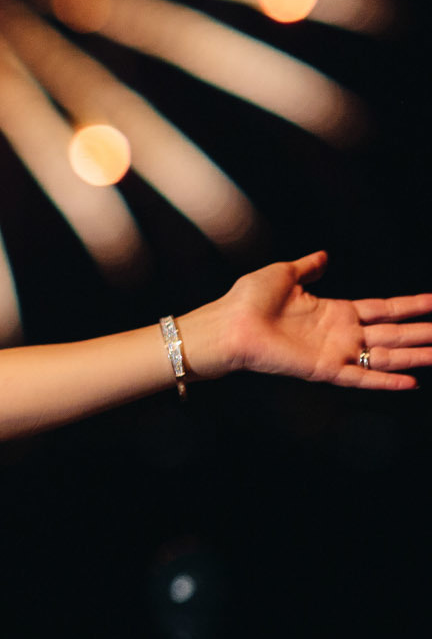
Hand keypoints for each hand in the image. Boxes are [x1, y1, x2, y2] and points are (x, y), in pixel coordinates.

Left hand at [199, 254, 430, 388]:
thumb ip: (308, 267)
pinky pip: (360, 378)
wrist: (226, 325)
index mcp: (334, 311)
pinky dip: (385, 381)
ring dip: (415, 356)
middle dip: (423, 333)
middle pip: (393, 333)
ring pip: (386, 356)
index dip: (410, 305)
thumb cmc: (247, 301)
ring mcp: (334, 352)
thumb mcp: (283, 275)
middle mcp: (340, 334)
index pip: (382, 308)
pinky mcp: (323, 369)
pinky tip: (411, 382)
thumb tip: (323, 256)